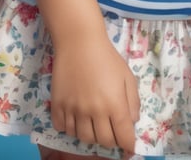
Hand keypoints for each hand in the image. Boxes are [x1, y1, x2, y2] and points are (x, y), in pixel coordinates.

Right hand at [50, 32, 139, 152]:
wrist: (78, 41)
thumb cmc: (106, 57)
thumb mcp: (127, 76)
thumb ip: (133, 102)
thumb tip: (132, 122)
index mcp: (114, 104)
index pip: (123, 137)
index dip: (128, 146)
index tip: (128, 148)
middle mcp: (94, 111)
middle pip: (103, 141)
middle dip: (110, 140)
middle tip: (111, 131)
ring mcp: (74, 109)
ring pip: (83, 138)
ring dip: (91, 135)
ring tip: (93, 123)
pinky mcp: (58, 105)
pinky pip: (63, 128)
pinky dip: (70, 128)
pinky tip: (76, 117)